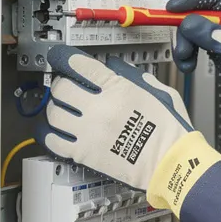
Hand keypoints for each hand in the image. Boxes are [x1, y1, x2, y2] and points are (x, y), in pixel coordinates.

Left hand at [40, 46, 220, 213]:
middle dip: (59, 84)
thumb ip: (135, 77)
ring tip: (58, 108)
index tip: (59, 57)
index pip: (80, 65)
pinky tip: (53, 131)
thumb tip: (116, 67)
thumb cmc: (171, 132)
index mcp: (118, 89)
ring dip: (53, 108)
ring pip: (53, 113)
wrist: (171, 164)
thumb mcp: (160, 93)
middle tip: (63, 85)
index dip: (64, 58)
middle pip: (61, 88)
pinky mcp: (84, 153)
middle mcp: (99, 108)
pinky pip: (54, 141)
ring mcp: (89, 132)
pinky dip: (48, 134)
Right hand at [167, 0, 220, 142]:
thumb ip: (213, 34)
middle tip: (181, 48)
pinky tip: (189, 63)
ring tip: (186, 60)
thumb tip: (189, 22)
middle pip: (198, 13)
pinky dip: (188, 52)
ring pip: (194, 28)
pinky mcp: (218, 44)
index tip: (172, 8)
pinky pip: (195, 42)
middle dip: (185, 30)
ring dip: (185, 44)